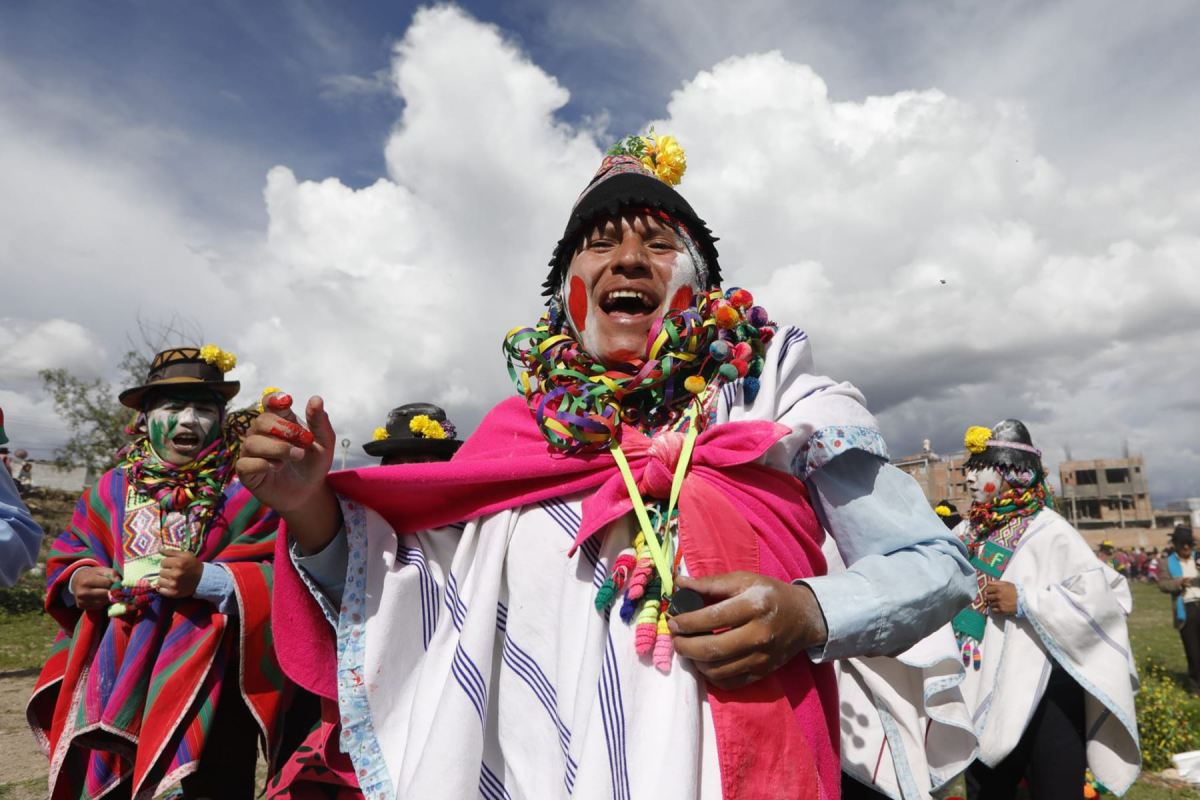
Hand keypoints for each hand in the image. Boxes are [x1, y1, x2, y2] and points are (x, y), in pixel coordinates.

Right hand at [70, 566, 115, 609]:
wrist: (76, 580)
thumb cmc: (92, 574)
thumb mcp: (101, 570)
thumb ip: (112, 573)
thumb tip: (119, 582)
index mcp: (87, 581)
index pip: (108, 584)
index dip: (114, 583)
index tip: (116, 582)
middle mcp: (82, 592)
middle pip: (106, 594)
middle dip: (112, 591)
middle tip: (113, 588)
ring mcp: (81, 600)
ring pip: (103, 602)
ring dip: (108, 597)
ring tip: (105, 591)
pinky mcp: (81, 606)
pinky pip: (98, 606)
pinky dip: (102, 602)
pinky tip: (99, 596)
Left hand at [157, 549, 203, 598]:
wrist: (202, 579)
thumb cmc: (193, 565)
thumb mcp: (185, 555)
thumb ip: (172, 552)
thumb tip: (159, 549)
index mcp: (178, 563)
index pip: (162, 562)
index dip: (167, 563)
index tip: (173, 564)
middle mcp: (175, 574)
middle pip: (161, 572)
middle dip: (166, 571)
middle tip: (173, 572)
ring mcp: (174, 584)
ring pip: (160, 581)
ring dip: (164, 580)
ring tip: (172, 579)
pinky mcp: (173, 593)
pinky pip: (161, 590)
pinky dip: (164, 588)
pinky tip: (170, 585)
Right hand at [237, 394, 334, 511]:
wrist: (310, 491)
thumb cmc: (314, 464)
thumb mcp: (324, 443)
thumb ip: (319, 421)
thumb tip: (316, 399)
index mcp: (280, 422)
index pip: (269, 403)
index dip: (274, 399)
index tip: (287, 402)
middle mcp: (261, 434)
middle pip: (261, 421)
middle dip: (284, 430)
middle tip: (304, 443)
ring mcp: (252, 452)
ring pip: (252, 442)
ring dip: (278, 449)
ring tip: (296, 456)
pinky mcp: (246, 471)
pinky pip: (245, 463)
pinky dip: (263, 464)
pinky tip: (277, 467)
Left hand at [667, 572, 827, 689]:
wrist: (804, 617)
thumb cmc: (771, 594)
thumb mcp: (744, 580)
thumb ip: (711, 583)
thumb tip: (679, 583)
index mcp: (754, 606)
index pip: (712, 618)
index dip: (686, 622)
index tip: (672, 621)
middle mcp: (759, 634)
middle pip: (712, 649)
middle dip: (685, 646)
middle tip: (675, 639)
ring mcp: (761, 658)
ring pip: (717, 670)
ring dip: (695, 662)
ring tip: (689, 649)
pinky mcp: (762, 672)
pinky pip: (729, 682)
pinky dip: (711, 676)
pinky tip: (706, 662)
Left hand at [984, 580, 1018, 614]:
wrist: (1024, 600)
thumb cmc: (1016, 591)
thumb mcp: (1007, 584)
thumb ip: (997, 582)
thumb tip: (988, 583)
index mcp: (999, 589)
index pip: (987, 590)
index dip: (988, 591)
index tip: (990, 592)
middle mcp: (998, 596)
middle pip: (987, 597)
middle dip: (989, 597)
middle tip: (993, 598)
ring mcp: (1000, 603)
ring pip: (990, 604)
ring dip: (993, 603)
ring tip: (998, 602)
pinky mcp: (1002, 610)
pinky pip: (994, 610)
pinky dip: (995, 609)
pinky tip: (999, 606)